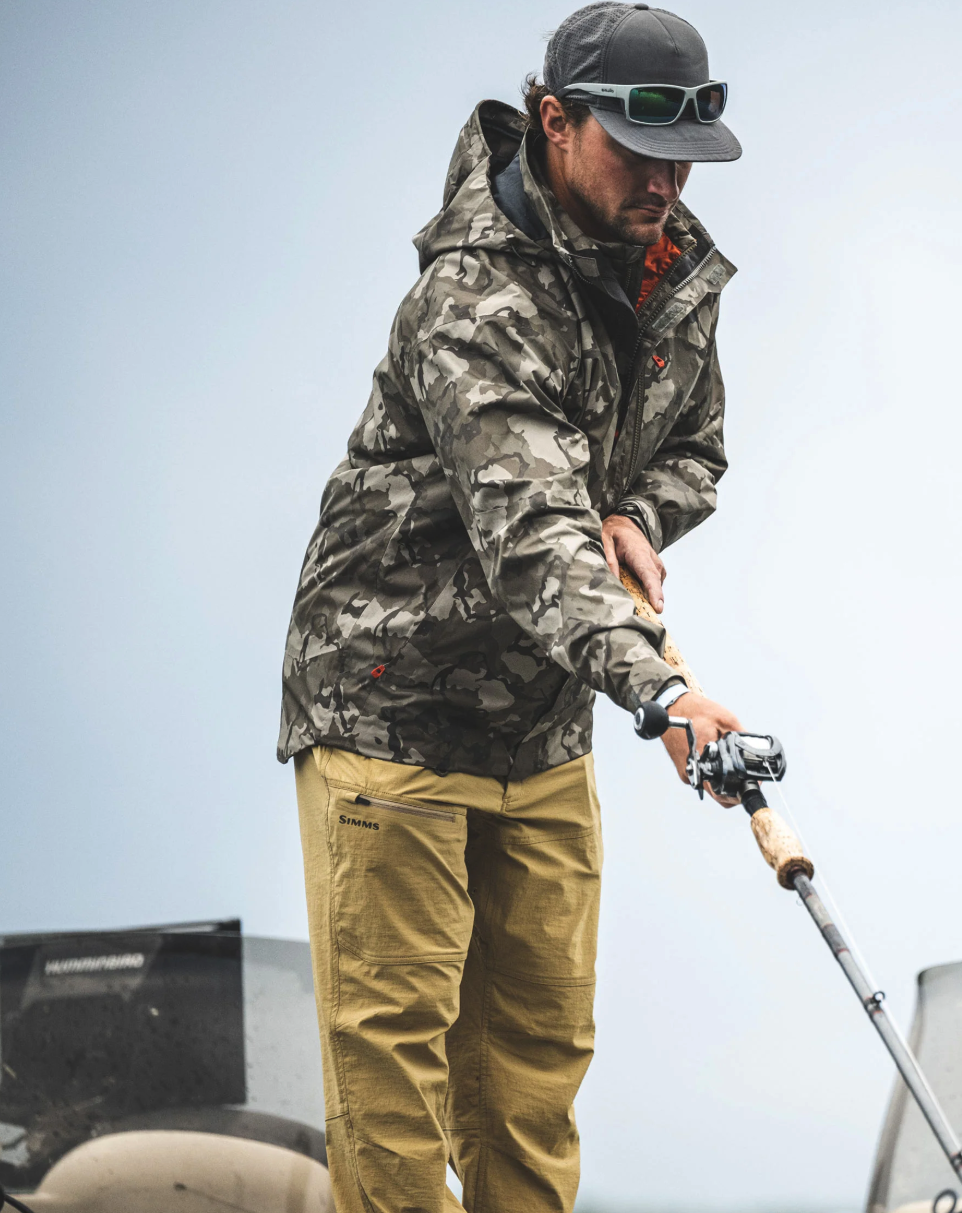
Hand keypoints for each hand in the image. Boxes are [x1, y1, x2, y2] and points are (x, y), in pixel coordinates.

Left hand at [602, 514, 665, 612]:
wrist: (626, 524)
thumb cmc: (614, 533)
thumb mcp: (605, 541)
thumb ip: (609, 560)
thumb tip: (613, 580)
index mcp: (639, 553)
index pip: (649, 575)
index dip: (654, 593)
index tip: (658, 608)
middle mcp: (652, 560)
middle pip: (654, 585)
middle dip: (651, 604)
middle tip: (644, 621)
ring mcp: (657, 566)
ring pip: (654, 587)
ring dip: (647, 600)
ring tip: (637, 612)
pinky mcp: (657, 572)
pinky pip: (652, 586)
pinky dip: (645, 594)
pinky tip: (636, 599)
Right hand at [660, 691, 743, 806]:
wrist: (672, 706)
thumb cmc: (695, 711)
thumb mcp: (726, 720)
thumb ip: (741, 737)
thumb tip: (754, 752)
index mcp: (702, 761)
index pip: (721, 793)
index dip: (738, 794)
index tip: (748, 786)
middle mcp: (692, 771)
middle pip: (717, 794)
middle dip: (733, 791)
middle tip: (745, 780)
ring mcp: (686, 771)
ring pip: (709, 787)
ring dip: (722, 781)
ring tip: (731, 766)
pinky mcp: (683, 768)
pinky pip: (702, 777)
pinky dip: (712, 773)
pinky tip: (716, 760)